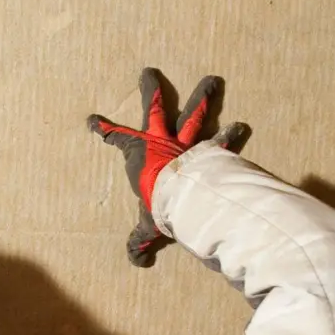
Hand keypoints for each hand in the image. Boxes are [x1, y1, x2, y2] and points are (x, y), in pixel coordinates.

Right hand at [87, 68, 247, 266]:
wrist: (186, 197)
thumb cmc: (160, 205)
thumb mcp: (147, 224)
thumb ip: (141, 240)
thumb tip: (137, 262)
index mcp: (140, 155)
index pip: (116, 138)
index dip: (105, 130)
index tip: (92, 120)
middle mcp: (162, 142)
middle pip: (155, 109)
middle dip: (151, 91)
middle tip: (149, 71)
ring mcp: (187, 142)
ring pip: (193, 113)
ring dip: (203, 96)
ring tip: (213, 79)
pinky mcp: (210, 150)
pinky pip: (222, 140)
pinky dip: (232, 136)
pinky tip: (241, 126)